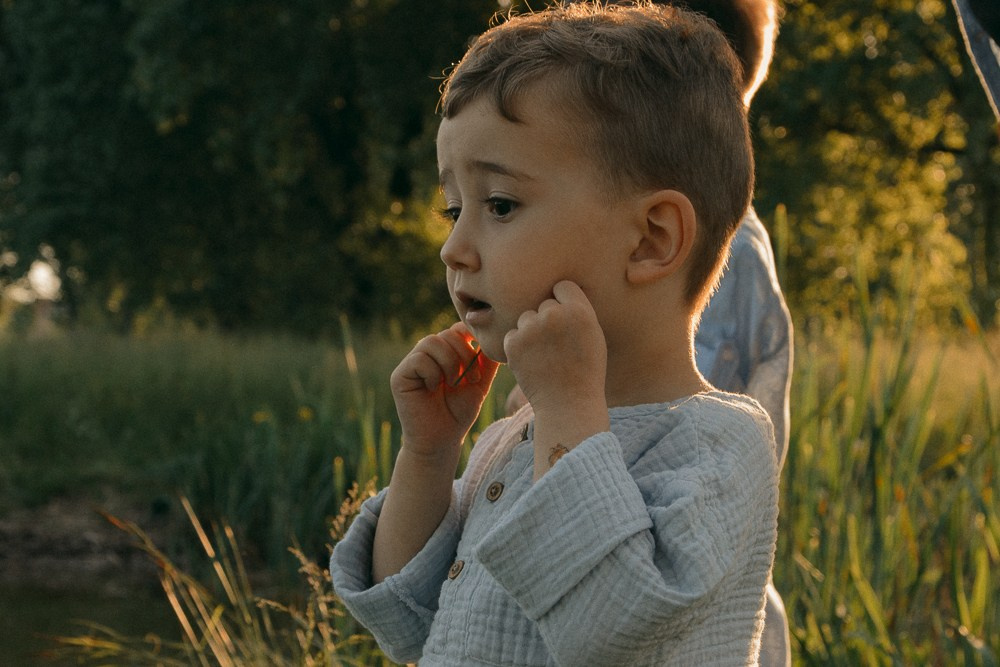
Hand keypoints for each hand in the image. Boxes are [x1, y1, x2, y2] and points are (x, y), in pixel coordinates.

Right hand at [390, 322, 498, 459]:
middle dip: (464, 354)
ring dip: (449, 362)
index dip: (470, 338)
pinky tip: (434, 388)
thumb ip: (486, 361)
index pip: (457, 329)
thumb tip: (494, 338)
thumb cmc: (459, 413)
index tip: (480, 361)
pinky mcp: (399, 376)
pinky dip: (432, 372)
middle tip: (471, 379)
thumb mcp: (479, 384)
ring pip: (431, 342)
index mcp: (444, 353)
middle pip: (446, 333)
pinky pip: (418, 359)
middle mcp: (426, 355)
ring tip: (453, 383)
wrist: (441, 440)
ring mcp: (411, 364)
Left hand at [503, 280, 606, 418]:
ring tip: (546, 355)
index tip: (567, 318)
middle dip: (548, 319)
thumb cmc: (586, 371)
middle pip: (544, 303)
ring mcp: (531, 329)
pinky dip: (519, 346)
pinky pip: (513, 334)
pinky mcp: (513, 342)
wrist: (568, 404)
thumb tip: (558, 288)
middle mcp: (554, 315)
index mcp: (579, 311)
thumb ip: (577, 310)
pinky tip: (534, 362)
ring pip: (526, 318)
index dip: (564, 301)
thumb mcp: (593, 335)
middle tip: (558, 345)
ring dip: (532, 331)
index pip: (562, 286)